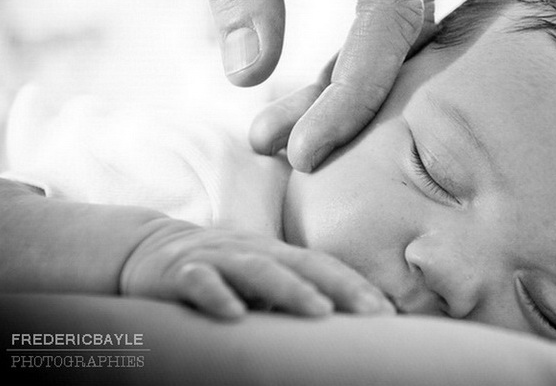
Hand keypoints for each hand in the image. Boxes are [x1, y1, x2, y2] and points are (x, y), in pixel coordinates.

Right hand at [121, 219, 395, 319]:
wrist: (145, 249)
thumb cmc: (216, 273)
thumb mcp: (255, 283)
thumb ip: (288, 299)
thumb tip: (337, 330)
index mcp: (275, 254)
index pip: (323, 266)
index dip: (355, 285)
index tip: (386, 312)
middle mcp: (252, 251)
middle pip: (303, 263)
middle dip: (341, 286)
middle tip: (372, 312)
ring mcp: (217, 257)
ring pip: (258, 269)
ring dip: (291, 290)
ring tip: (320, 311)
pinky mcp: (179, 271)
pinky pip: (199, 281)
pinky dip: (217, 294)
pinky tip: (235, 314)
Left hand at [136, 0, 437, 170]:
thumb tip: (251, 72)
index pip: (391, 3)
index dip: (359, 87)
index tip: (308, 149)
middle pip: (404, 14)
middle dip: (351, 90)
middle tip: (285, 148)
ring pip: (401, 4)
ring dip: (354, 69)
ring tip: (289, 123)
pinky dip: (357, 35)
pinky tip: (320, 74)